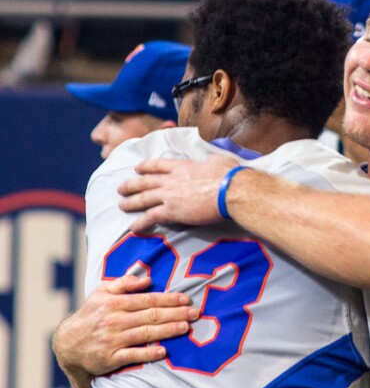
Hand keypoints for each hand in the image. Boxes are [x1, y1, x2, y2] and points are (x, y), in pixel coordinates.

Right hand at [53, 275, 198, 376]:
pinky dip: (148, 353)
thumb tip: (147, 279)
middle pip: (150, 316)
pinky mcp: (110, 358)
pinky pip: (132, 356)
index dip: (168, 299)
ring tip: (186, 327)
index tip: (186, 299)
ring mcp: (113, 340)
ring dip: (167, 330)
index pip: (147, 300)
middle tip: (195, 313)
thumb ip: (124, 283)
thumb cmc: (90, 315)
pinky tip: (163, 351)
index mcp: (114, 303)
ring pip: (145, 334)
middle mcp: (115, 321)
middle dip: (175, 313)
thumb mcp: (101, 293)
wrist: (67, 344)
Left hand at [117, 155, 239, 231]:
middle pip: (145, 181)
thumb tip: (212, 160)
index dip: (146, 166)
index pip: (158, 164)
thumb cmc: (230, 175)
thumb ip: (211, 160)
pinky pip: (150, 217)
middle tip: (121, 188)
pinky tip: (133, 228)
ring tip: (121, 206)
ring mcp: (169, 195)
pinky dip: (140, 223)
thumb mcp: (219, 160)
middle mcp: (172, 179)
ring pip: (143, 198)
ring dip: (131, 202)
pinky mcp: (172, 211)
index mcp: (183, 166)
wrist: (231, 191)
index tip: (137, 168)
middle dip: (131, 185)